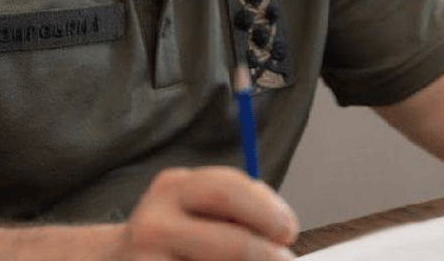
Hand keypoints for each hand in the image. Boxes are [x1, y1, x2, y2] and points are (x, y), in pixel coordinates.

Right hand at [120, 166, 298, 260]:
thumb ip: (235, 209)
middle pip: (232, 244)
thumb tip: (283, 232)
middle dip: (268, 256)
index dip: (269, 211)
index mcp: (172, 188)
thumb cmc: (174, 236)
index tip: (290, 230)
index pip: (228, 191)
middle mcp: (154, 225)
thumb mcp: (197, 207)